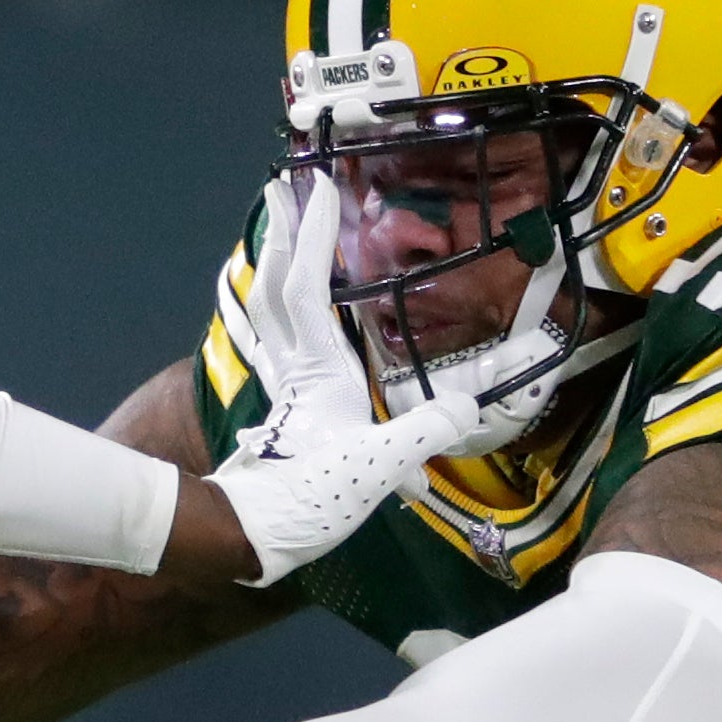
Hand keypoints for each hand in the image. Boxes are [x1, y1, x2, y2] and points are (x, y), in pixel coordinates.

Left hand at [206, 174, 477, 585]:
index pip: (307, 286)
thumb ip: (423, 433)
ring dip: (272, 261)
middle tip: (285, 183)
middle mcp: (292, 367)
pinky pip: (274, 337)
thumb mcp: (378, 468)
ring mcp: (282, 385)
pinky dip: (274, 306)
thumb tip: (469, 407)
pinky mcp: (281, 406)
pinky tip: (279, 304)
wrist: (252, 538)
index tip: (319, 187)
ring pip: (268, 307)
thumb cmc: (310, 501)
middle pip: (276, 283)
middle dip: (283, 231)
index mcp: (316, 369)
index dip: (312, 236)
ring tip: (278, 223)